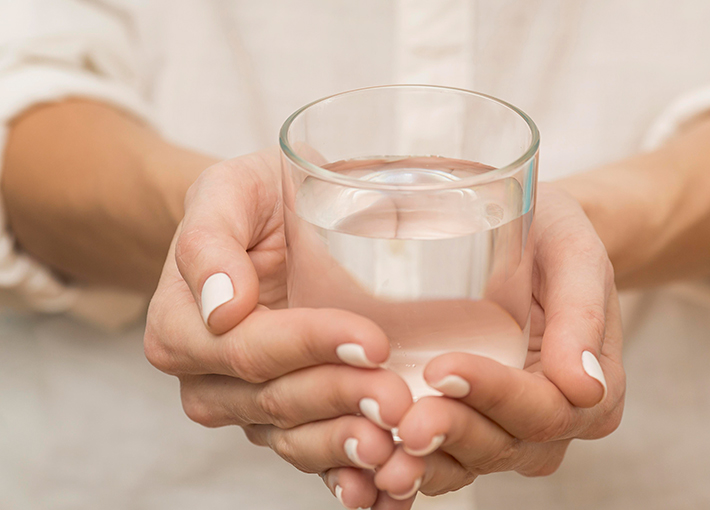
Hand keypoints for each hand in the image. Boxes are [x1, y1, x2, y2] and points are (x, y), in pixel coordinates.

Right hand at [143, 151, 413, 501]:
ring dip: (346, 447)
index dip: (311, 347)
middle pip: (277, 400)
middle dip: (341, 400)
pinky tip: (385, 487)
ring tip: (396, 449)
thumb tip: (221, 306)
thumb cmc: (251, 200)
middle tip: (397, 400)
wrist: (270, 222)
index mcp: (183, 327)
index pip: (250, 348)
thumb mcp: (227, 192)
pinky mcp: (286, 421)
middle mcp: (209, 379)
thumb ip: (209, 241)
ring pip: (295, 438)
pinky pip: (312, 457)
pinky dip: (347, 476)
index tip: (372, 341)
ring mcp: (248, 407)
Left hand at [324, 184, 624, 507]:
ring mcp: (509, 432)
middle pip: (504, 445)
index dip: (494, 395)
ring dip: (425, 462)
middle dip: (452, 433)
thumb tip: (585, 387)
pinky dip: (410, 465)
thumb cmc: (553, 237)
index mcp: (592, 392)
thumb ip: (581, 313)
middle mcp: (553, 423)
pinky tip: (372, 461)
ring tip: (380, 444)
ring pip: (469, 462)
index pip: (545, 409)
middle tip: (404, 421)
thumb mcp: (575, 256)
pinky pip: (443, 460)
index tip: (442, 369)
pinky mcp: (470, 428)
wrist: (529, 236)